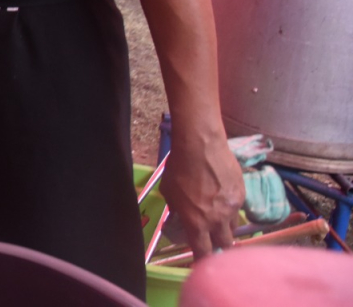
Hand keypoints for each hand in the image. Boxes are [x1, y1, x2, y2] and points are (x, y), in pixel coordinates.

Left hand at [161, 134, 245, 257]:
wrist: (201, 146)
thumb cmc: (178, 168)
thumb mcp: (169, 191)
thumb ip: (176, 208)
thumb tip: (179, 215)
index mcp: (196, 222)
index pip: (202, 251)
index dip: (202, 260)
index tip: (202, 264)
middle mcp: (217, 220)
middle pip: (224, 244)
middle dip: (219, 246)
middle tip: (215, 243)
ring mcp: (232, 208)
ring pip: (233, 227)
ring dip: (226, 228)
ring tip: (219, 220)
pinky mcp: (242, 195)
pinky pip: (239, 210)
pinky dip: (232, 210)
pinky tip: (226, 201)